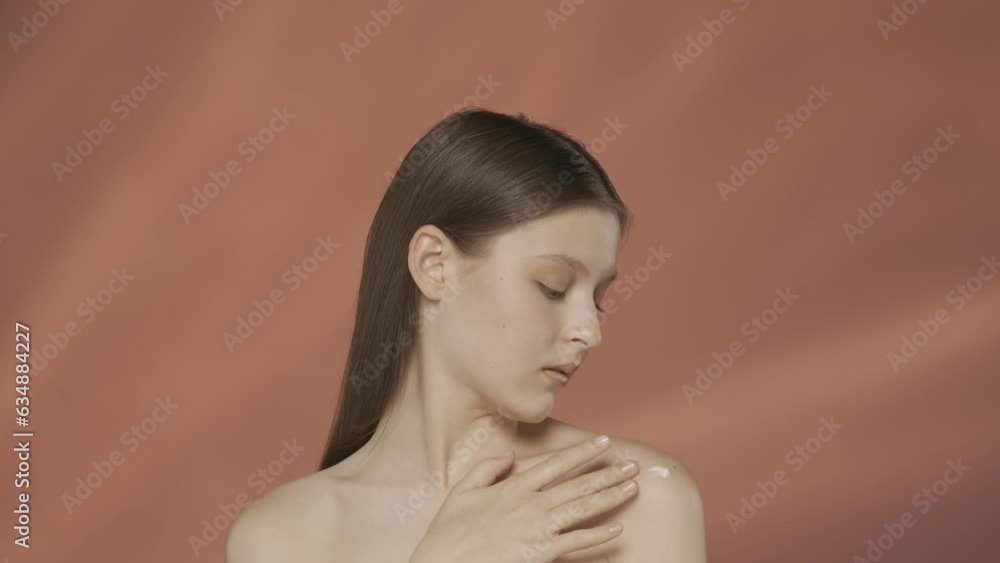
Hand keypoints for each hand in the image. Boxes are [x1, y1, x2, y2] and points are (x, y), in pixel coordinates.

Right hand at [408, 435, 638, 562]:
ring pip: (582, 509)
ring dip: (609, 497)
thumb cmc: (450, 530)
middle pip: (577, 485)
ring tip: (632, 487)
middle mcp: (530, 503)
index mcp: (514, 486)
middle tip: (632, 464)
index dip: (582, 452)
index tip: (603, 442)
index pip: (556, 463)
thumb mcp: (463, 489)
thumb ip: (488, 468)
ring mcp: (537, 528)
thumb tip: (510, 455)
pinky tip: (617, 529)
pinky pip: (575, 543)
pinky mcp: (540, 552)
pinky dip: (597, 536)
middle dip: (607, 472)